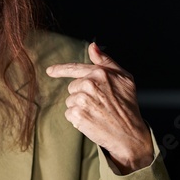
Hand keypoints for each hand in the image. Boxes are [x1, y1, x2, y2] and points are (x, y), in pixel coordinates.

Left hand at [46, 42, 153, 173]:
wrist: (129, 133)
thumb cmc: (128, 105)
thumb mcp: (124, 77)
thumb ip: (106, 61)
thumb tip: (92, 46)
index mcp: (99, 73)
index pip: (75, 68)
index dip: (60, 69)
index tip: (49, 71)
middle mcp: (89, 85)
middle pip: (72, 87)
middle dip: (82, 94)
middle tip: (99, 103)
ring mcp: (82, 100)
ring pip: (70, 101)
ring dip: (80, 107)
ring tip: (97, 112)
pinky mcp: (78, 115)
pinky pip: (69, 114)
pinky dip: (77, 118)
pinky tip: (91, 121)